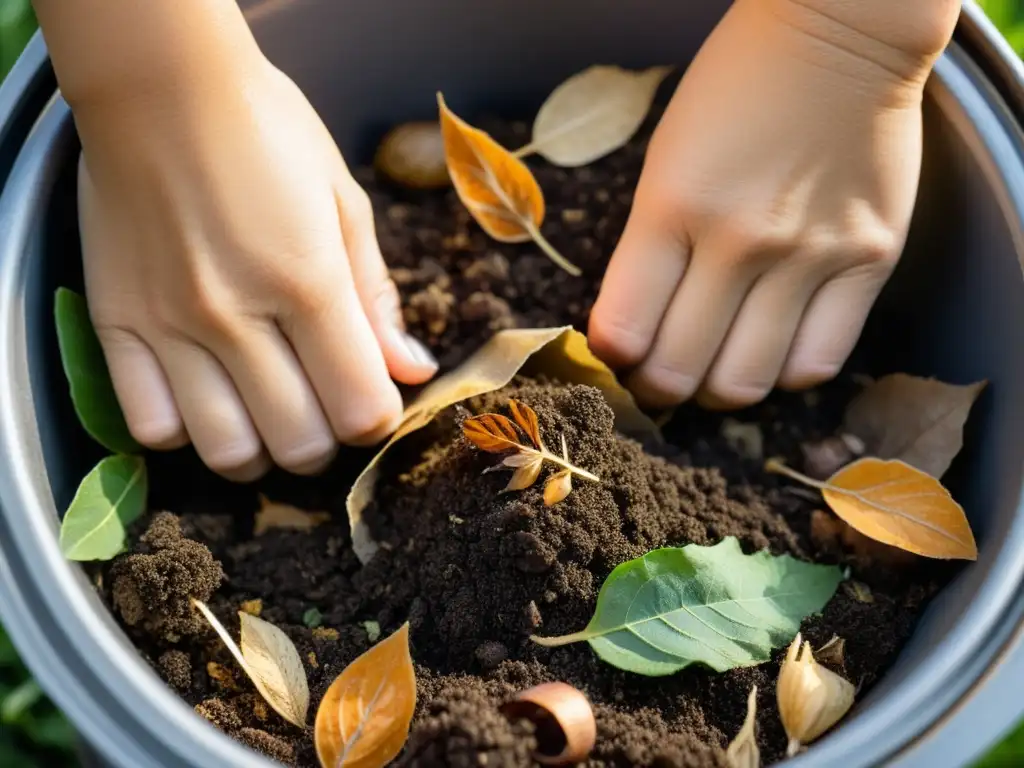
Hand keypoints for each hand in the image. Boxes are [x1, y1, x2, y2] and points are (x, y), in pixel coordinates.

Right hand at [76, 60, 436, 480]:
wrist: (159, 86)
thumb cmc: (268, 134)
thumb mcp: (343, 203)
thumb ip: (377, 298)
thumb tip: (411, 372)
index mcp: (308, 282)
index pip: (361, 408)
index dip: (378, 418)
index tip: (372, 396)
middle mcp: (238, 317)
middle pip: (301, 445)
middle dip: (328, 439)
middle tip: (323, 404)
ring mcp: (170, 326)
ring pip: (227, 452)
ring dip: (262, 449)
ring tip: (266, 412)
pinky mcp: (115, 325)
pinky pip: (150, 426)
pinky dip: (186, 433)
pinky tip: (205, 399)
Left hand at [589, 0, 955, 409]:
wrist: (839, 34)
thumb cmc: (733, 93)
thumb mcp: (664, 162)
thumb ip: (649, 250)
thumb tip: (635, 333)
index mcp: (672, 207)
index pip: (623, 330)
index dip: (612, 361)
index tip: (617, 357)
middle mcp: (740, 240)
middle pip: (680, 371)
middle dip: (658, 389)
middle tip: (660, 378)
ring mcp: (809, 254)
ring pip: (747, 383)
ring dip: (719, 391)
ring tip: (716, 369)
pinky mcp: (869, 260)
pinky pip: (819, 362)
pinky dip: (784, 373)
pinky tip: (773, 349)